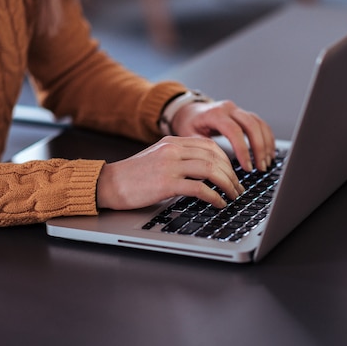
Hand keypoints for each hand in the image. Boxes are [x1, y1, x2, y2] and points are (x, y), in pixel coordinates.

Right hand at [96, 136, 244, 209]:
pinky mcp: (166, 183)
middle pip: (214, 157)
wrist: (108, 184)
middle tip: (238, 188)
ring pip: (211, 170)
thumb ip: (179, 158)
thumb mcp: (158, 157)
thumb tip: (205, 170)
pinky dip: (214, 196)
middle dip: (231, 174)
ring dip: (227, 184)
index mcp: (172, 142)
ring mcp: (170, 166)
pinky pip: (200, 188)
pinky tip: (219, 203)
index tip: (233, 173)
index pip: (209, 145)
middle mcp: (173, 150)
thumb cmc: (133, 176)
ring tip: (233, 196)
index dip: (226, 160)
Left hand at [170, 100, 275, 171]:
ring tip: (266, 163)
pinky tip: (269, 152)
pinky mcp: (244, 114)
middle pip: (252, 125)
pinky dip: (267, 138)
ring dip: (266, 144)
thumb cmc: (189, 124)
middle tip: (261, 167)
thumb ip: (202, 148)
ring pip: (259, 124)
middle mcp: (229, 109)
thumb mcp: (189, 136)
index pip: (234, 131)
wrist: (189, 111)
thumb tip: (217, 166)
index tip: (247, 167)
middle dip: (259, 148)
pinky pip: (261, 124)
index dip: (243, 150)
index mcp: (215, 114)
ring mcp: (238, 110)